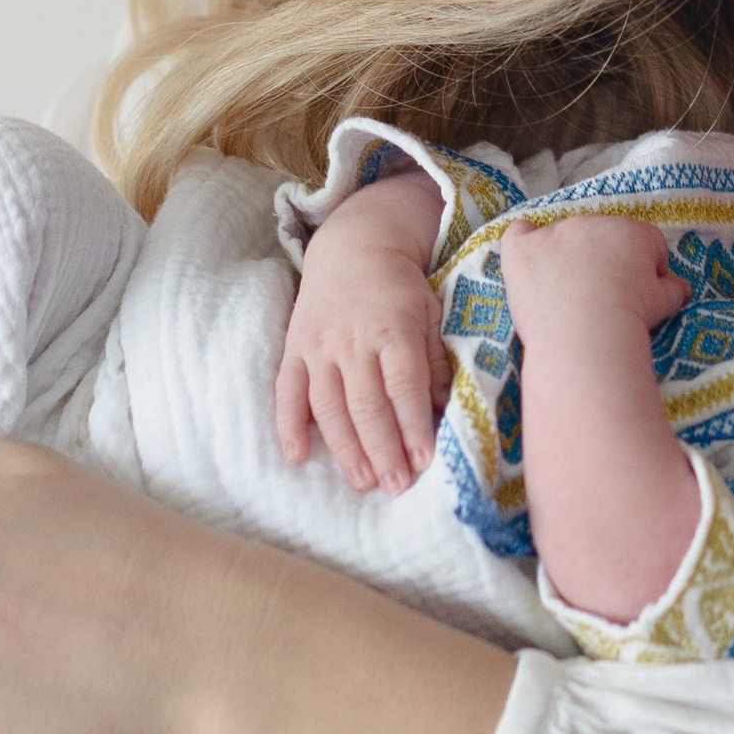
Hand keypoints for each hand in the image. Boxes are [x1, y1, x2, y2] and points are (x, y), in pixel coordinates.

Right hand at [277, 176, 448, 492]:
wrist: (353, 247)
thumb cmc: (401, 287)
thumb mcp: (430, 313)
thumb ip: (434, 362)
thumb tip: (445, 410)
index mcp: (393, 329)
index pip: (404, 384)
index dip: (413, 424)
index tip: (424, 459)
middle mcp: (353, 340)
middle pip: (367, 403)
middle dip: (382, 449)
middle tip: (396, 486)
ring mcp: (319, 346)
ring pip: (329, 405)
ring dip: (345, 448)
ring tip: (362, 482)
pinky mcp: (294, 349)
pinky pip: (287, 391)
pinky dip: (288, 424)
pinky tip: (296, 455)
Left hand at [500, 213, 689, 339]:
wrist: (585, 333)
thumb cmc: (631, 317)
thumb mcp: (665, 303)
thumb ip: (674, 288)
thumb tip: (681, 286)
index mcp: (633, 233)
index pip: (645, 242)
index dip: (644, 269)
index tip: (638, 294)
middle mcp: (593, 223)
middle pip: (602, 237)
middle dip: (604, 262)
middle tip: (602, 300)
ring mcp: (554, 233)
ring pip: (561, 236)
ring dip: (567, 258)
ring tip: (568, 296)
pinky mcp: (523, 249)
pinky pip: (519, 232)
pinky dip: (523, 244)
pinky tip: (528, 265)